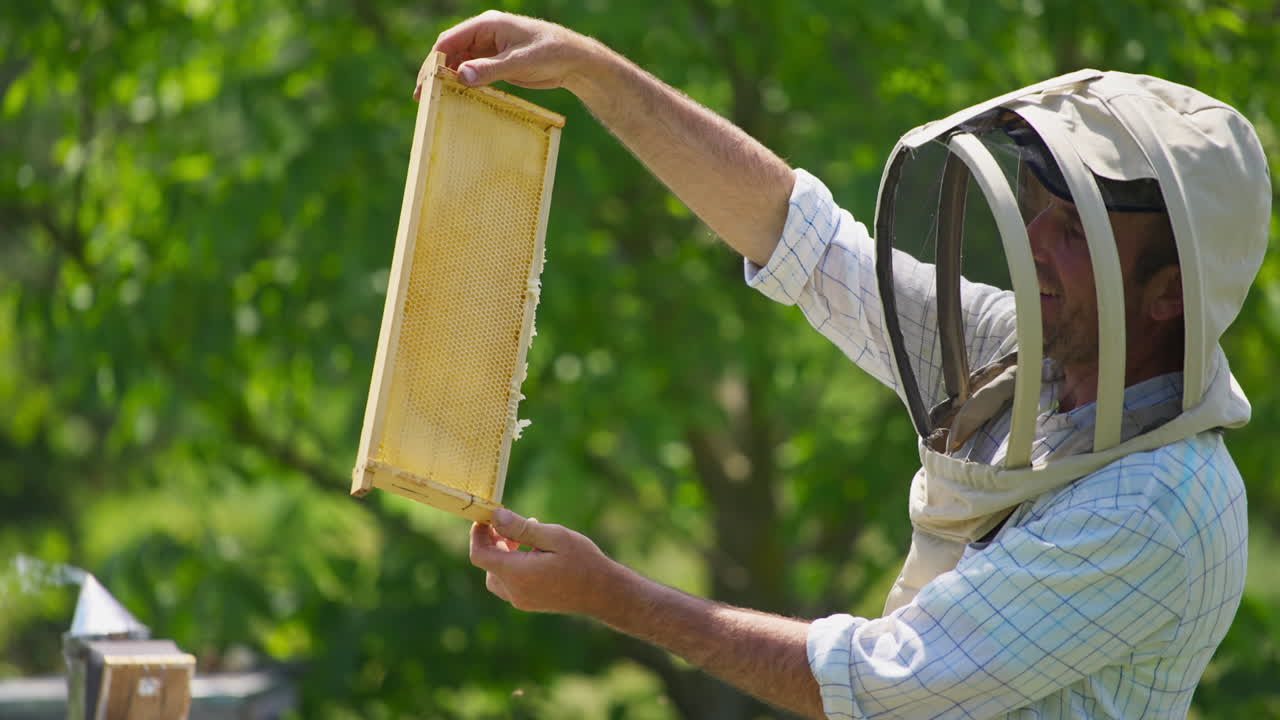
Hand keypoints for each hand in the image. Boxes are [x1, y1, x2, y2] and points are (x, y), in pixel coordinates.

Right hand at [416, 11, 597, 98]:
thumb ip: (492, 69)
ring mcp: (489, 49)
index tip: (425, 81)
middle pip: (450, 52)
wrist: (574, 61)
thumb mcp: (521, 61)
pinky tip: (456, 98)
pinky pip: (473, 73)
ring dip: (448, 80)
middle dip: (436, 72)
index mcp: (487, 25)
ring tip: (435, 100)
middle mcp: (484, 35)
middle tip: (423, 95)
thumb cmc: (551, 52)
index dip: (434, 60)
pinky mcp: (496, 64)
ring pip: (460, 63)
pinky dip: (463, 84)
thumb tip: (462, 75)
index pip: (450, 40)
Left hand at [469, 508, 623, 615]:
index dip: (478, 534)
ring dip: (503, 555)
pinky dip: (513, 567)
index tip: (487, 518)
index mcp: (517, 574)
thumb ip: (522, 527)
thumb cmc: (583, 561)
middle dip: (493, 542)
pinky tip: (533, 554)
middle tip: (510, 524)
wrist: (603, 593)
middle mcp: (514, 591)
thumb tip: (496, 516)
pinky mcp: (530, 603)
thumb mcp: (554, 536)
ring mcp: (522, 600)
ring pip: (497, 575)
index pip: (479, 555)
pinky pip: (510, 584)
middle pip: (487, 564)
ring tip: (524, 538)